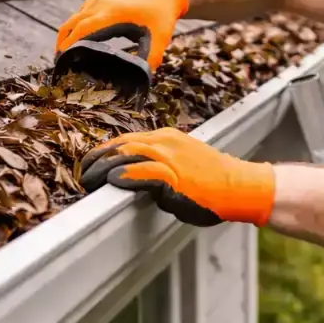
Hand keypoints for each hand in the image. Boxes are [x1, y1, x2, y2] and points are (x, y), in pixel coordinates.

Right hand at [55, 0, 188, 70]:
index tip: (62, 62)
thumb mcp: (161, 36)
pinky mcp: (98, 0)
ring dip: (65, 36)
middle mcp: (100, 5)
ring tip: (64, 56)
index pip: (82, 30)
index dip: (70, 46)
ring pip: (72, 19)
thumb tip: (144, 77)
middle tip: (59, 65)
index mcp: (112, 13)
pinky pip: (79, 15)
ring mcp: (97, 1)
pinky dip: (73, 28)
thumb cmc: (161, 14)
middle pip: (71, 25)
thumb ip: (152, 57)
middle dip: (62, 44)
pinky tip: (76, 42)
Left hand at [79, 128, 275, 226]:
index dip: (104, 153)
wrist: (240, 185)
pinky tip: (111, 181)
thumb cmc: (214, 181)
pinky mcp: (174, 176)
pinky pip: (142, 172)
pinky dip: (123, 175)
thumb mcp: (183, 164)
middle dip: (97, 160)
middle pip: (120, 145)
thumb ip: (159, 166)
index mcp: (166, 137)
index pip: (126, 140)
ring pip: (125, 156)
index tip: (91, 164)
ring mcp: (170, 158)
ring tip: (89, 181)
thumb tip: (134, 178)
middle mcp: (165, 142)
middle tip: (83, 175)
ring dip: (103, 169)